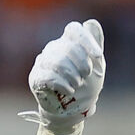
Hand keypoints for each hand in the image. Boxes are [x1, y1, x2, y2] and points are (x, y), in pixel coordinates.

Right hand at [27, 19, 104, 134]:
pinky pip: (48, 76)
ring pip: (57, 61)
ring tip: (77, 85)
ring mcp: (42, 62)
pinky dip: (63, 85)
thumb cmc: (85, 87)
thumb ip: (95, 45)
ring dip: (72, 75)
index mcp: (68, 42)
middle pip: (67, 46)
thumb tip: (92, 23)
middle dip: (82, 63)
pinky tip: (69, 91)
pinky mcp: (35, 78)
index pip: (74, 29)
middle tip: (86, 76)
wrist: (72, 111)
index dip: (87, 41)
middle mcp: (53, 48)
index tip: (98, 57)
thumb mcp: (96, 67)